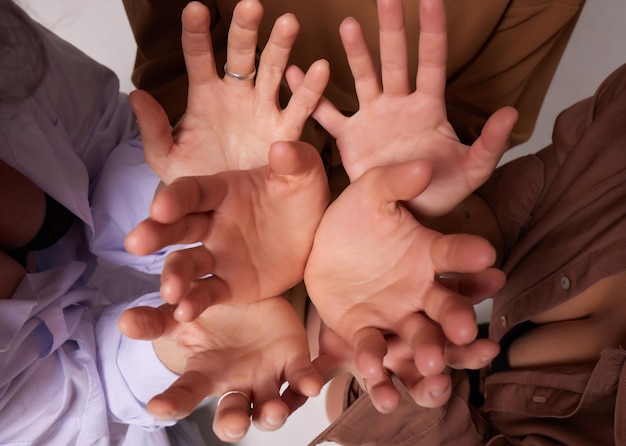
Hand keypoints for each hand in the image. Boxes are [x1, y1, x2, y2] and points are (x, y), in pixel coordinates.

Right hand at [118, 296, 322, 442]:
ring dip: (270, 414)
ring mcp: (265, 379)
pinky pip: (300, 379)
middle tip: (230, 425)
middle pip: (232, 415)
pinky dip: (305, 383)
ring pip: (268, 408)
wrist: (248, 299)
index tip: (157, 407)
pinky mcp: (292, 364)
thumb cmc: (209, 313)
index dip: (172, 403)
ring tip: (271, 410)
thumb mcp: (181, 313)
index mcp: (205, 374)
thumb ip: (155, 320)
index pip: (184, 394)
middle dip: (231, 424)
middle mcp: (235, 385)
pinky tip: (310, 385)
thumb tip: (124, 322)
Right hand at [125, 140, 328, 320]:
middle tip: (136, 243)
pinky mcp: (228, 285)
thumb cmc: (304, 197)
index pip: (193, 191)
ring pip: (186, 264)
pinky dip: (194, 302)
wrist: (316, 238)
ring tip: (170, 291)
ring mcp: (217, 255)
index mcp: (224, 191)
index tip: (160, 206)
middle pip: (178, 227)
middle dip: (156, 233)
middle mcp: (212, 223)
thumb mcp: (307, 174)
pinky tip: (184, 313)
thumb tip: (281, 149)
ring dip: (174, 275)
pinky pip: (207, 293)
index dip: (176, 198)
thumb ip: (296, 159)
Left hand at [130, 0, 329, 182]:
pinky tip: (319, 68)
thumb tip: (136, 95)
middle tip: (251, 6)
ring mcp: (262, 109)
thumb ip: (153, 129)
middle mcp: (236, 95)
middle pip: (241, 54)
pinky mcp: (285, 130)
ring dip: (281, 46)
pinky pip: (300, 106)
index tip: (196, 9)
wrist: (224, 208)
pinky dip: (310, 88)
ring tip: (288, 24)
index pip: (199, 56)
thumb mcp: (167, 158)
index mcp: (205, 96)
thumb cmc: (194, 177)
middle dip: (245, 30)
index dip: (197, 33)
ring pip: (274, 70)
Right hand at [286, 0, 517, 215]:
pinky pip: (328, 114)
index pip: (432, 61)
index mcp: (428, 108)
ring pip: (363, 77)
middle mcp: (399, 105)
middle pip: (395, 59)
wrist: (407, 213)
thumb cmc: (442, 191)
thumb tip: (511, 112)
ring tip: (349, 25)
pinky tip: (297, 74)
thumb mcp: (472, 171)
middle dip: (392, 28)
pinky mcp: (350, 138)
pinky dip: (312, 98)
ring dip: (356, 52)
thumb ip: (489, 144)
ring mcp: (372, 118)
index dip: (431, 30)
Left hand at [304, 159, 498, 393]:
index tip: (488, 257)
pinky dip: (376, 366)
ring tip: (431, 366)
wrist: (318, 247)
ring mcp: (395, 315)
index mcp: (427, 253)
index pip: (455, 254)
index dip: (471, 256)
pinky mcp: (364, 333)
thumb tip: (423, 165)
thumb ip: (395, 182)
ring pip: (418, 337)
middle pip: (446, 306)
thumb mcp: (369, 193)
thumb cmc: (353, 218)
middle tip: (465, 329)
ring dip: (427, 351)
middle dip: (458, 318)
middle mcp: (420, 289)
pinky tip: (375, 379)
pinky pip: (373, 351)